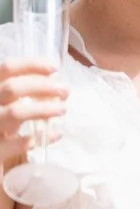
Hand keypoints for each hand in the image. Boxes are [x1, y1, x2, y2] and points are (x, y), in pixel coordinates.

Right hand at [0, 59, 67, 173]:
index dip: (30, 64)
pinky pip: (16, 143)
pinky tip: (55, 134)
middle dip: (44, 87)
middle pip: (13, 88)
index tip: (54, 67)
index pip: (5, 69)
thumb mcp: (4, 103)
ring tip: (62, 109)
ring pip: (16, 113)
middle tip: (65, 90)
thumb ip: (15, 94)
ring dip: (44, 109)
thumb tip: (51, 83)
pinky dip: (38, 137)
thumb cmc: (0, 124)